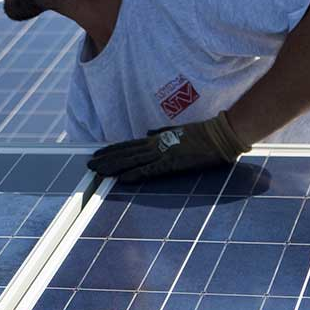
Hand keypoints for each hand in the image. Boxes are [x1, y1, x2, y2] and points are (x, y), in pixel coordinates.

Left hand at [87, 112, 248, 182]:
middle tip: (89, 166)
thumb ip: (163, 132)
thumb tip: (149, 133)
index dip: (112, 150)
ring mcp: (163, 154)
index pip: (129, 145)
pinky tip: (121, 179)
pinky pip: (149, 170)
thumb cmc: (203, 133)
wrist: (220, 134)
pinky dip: (134, 174)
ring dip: (114, 167)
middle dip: (106, 159)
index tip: (97, 154)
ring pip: (132, 160)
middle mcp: (156, 145)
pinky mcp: (172, 164)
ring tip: (98, 172)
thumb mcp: (179, 130)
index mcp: (158, 138)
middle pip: (126, 153)